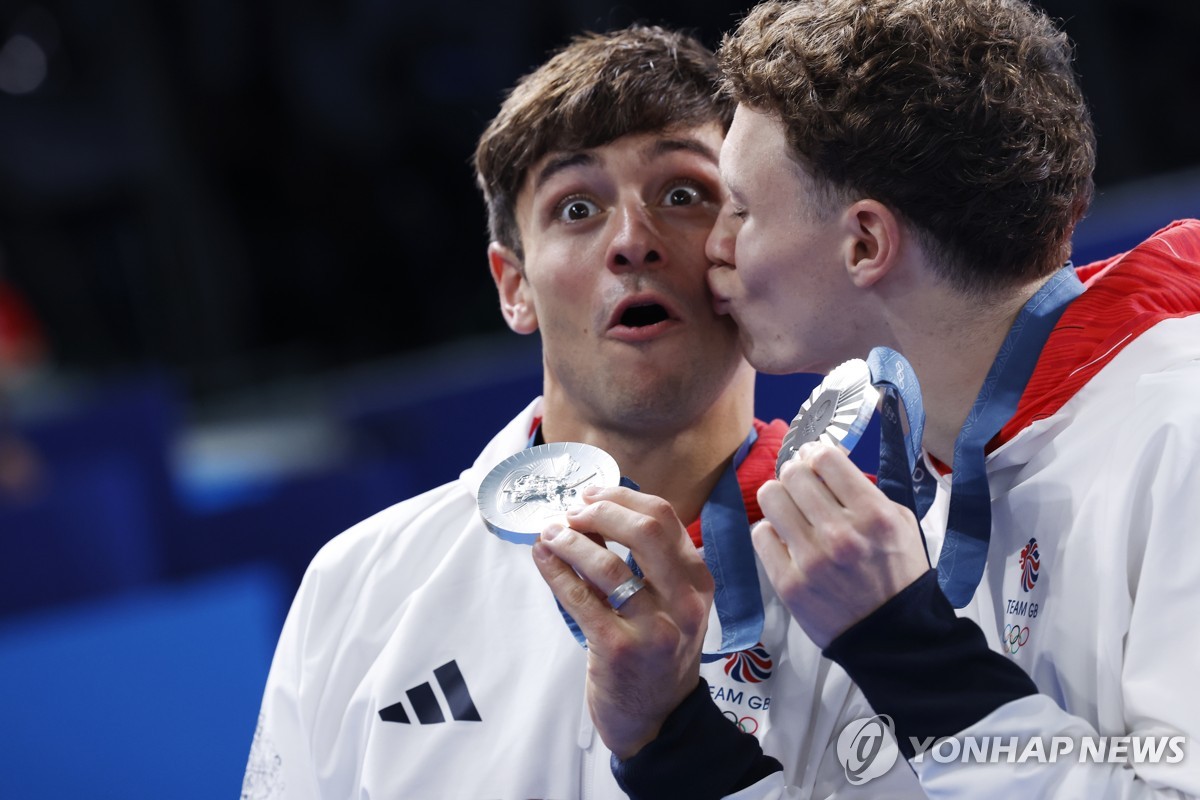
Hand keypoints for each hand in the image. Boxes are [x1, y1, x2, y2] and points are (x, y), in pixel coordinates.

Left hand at [531, 486, 712, 758]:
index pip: (665, 518)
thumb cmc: (659, 653)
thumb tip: (597, 511)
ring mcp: (653, 627)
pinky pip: (580, 598)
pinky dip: (555, 570)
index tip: (592, 494)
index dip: (622, 497)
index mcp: (699, 581)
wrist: (657, 719)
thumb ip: (651, 562)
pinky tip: (542, 556)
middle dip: (601, 511)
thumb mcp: (673, 603)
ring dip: (571, 540)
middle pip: (645, 531)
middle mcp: (684, 602)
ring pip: (608, 566)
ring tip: (550, 533)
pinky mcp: (618, 649)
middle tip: (572, 511)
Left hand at [754, 441, 927, 648]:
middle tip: (800, 483)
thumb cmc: (898, 574)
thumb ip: (864, 491)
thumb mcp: (900, 524)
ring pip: (770, 498)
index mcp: (873, 515)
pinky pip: (761, 535)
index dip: (815, 453)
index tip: (814, 459)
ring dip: (778, 497)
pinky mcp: (788, 583)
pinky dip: (771, 532)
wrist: (893, 637)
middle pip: (792, 474)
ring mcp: (810, 559)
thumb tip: (824, 462)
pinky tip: (785, 539)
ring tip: (789, 508)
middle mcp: (840, 534)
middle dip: (795, 473)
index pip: (825, 458)